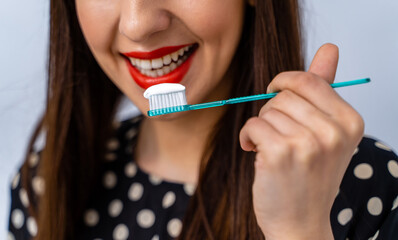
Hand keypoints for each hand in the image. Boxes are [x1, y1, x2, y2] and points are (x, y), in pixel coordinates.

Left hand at [239, 44, 363, 239]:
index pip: (309, 80)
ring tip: (270, 148)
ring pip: (266, 110)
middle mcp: (333, 131)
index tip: (277, 93)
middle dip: (272, 111)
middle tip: (278, 134)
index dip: (285, 83)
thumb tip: (329, 49)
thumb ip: (325, 89)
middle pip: (284, 94)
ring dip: (261, 126)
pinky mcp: (279, 154)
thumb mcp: (326, 133)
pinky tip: (254, 151)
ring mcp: (307, 143)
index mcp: (349, 121)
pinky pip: (252, 124)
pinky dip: (247, 136)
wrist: (299, 223)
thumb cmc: (309, 177)